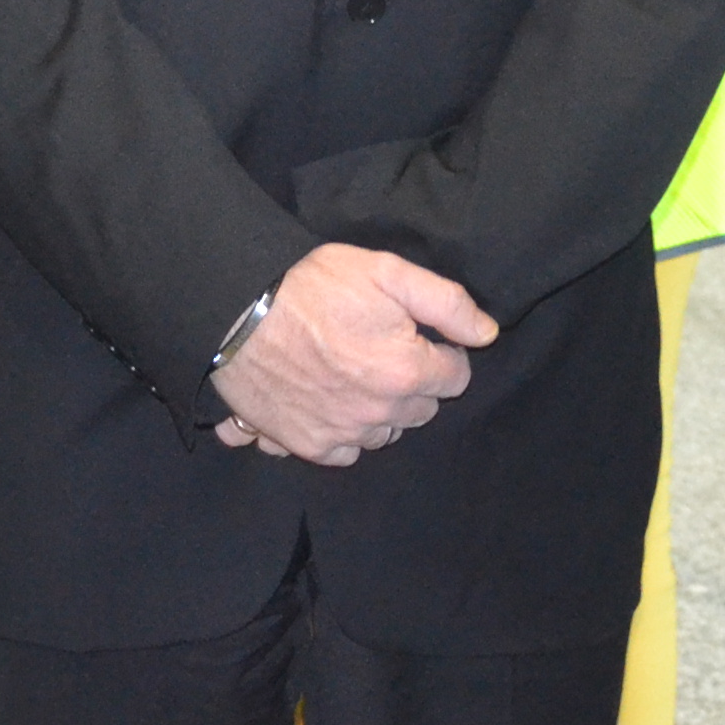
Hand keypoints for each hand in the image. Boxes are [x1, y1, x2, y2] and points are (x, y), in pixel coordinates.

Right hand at [210, 244, 493, 465]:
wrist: (237, 311)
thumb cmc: (313, 285)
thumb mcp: (387, 273)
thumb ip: (446, 304)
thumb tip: (487, 333)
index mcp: (406, 373)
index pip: (456, 378)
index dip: (441, 351)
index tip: (419, 335)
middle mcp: (379, 414)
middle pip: (422, 409)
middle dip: (413, 382)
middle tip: (383, 348)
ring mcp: (341, 434)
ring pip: (384, 431)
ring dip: (379, 408)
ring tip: (353, 371)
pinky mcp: (305, 445)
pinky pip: (344, 452)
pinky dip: (342, 431)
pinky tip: (327, 398)